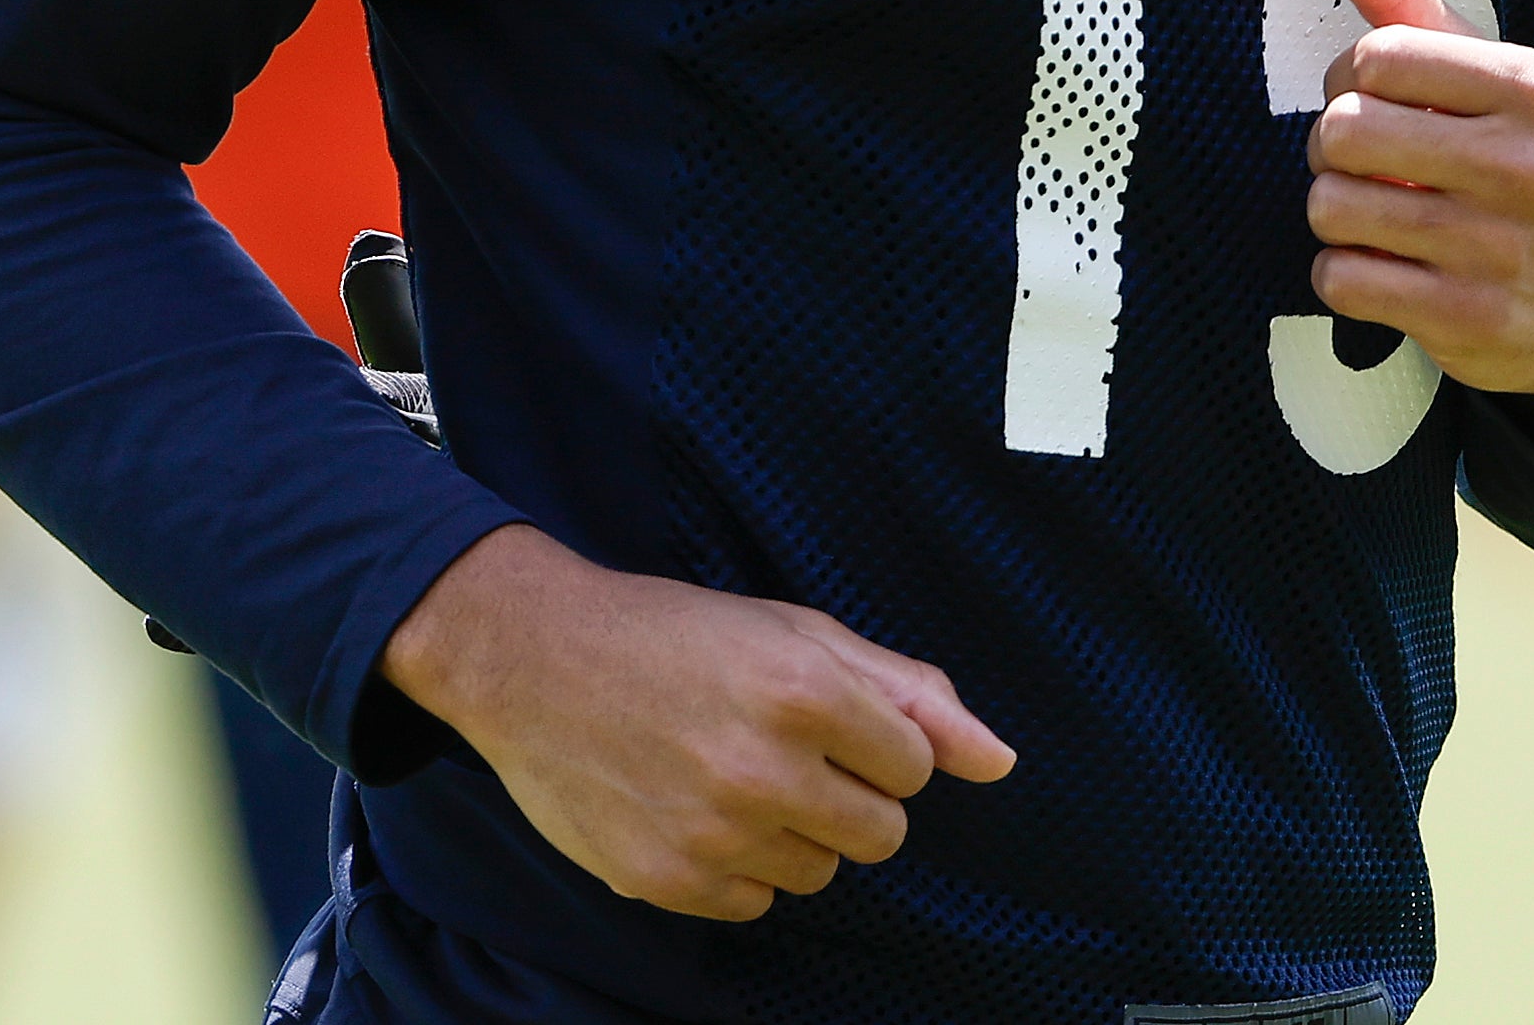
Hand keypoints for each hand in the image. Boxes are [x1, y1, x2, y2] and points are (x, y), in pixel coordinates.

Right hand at [379, 525, 1014, 919]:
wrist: (531, 659)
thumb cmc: (675, 635)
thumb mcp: (797, 632)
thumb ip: (909, 690)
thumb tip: (1002, 762)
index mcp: (804, 689)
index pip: (917, 766)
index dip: (877, 742)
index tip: (822, 716)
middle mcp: (762, 768)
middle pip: (882, 836)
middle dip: (850, 797)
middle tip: (783, 751)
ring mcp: (712, 833)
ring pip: (821, 873)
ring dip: (794, 834)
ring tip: (730, 774)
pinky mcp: (668, 881)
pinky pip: (755, 902)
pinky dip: (737, 866)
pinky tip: (692, 809)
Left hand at [1306, 0, 1533, 404]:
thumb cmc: (1513, 160)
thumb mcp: (1479, 71)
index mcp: (1531, 87)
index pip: (1376, 58)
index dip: (1351, 81)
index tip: (1378, 103)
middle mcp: (1524, 164)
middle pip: (1344, 132)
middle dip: (1334, 151)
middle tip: (1366, 165)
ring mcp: (1498, 248)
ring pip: (1333, 207)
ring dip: (1335, 214)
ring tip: (1375, 215)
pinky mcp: (1470, 319)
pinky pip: (1343, 280)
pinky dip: (1344, 274)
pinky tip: (1385, 268)